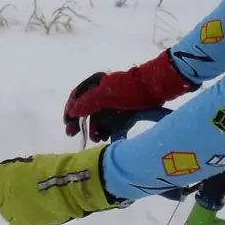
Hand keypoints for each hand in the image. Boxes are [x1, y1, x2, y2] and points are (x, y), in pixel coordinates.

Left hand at [0, 146, 119, 224]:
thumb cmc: (57, 168)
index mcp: (7, 172)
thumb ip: (21, 172)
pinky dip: (22, 224)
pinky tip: (31, 221)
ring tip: (27, 211)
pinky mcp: (24, 224)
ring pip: (6, 215)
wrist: (70, 185)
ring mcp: (13, 209)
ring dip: (13, 213)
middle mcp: (5, 191)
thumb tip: (21, 180)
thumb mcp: (34, 163)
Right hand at [63, 50, 194, 140]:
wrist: (156, 89)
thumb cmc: (130, 90)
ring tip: (96, 139)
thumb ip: (87, 103)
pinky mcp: (124, 110)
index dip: (70, 111)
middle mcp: (102, 92)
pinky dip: (107, 130)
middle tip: (73, 135)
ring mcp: (113, 102)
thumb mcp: (105, 96)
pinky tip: (106, 138)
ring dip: (94, 129)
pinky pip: (110, 122)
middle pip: (86, 109)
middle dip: (80, 123)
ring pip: (98, 118)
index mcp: (95, 84)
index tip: (68, 125)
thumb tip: (72, 111)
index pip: (76, 97)